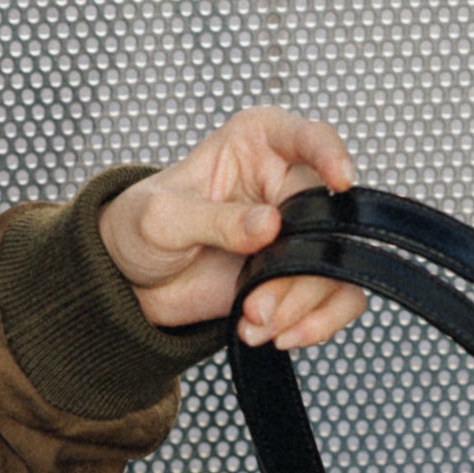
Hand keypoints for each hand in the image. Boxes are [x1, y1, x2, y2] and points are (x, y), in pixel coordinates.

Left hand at [98, 106, 367, 351]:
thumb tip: (268, 225)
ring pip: (335, 266)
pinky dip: (316, 323)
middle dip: (297, 272)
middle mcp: (286, 183)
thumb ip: (215, 220)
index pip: (309, 137)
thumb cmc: (140, 227)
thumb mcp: (162, 217)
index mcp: (257, 144)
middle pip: (326, 220)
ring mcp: (298, 233)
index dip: (331, 155)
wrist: (135, 282)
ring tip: (254, 322)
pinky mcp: (301, 276)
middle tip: (257, 304)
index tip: (338, 181)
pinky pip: (338, 299)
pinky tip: (279, 335)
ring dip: (299, 305)